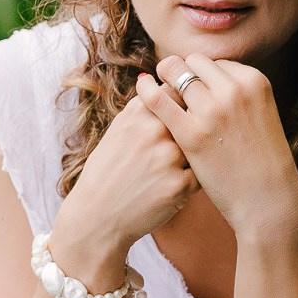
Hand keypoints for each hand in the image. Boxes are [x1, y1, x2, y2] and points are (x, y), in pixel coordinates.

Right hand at [52, 94, 200, 284]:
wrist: (97, 217)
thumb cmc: (107, 172)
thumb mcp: (117, 131)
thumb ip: (142, 106)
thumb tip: (161, 80)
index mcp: (140, 113)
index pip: (177, 93)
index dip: (181, 107)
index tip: (176, 119)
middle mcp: (155, 131)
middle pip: (193, 118)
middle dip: (189, 132)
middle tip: (172, 150)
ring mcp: (169, 158)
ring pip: (200, 146)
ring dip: (194, 156)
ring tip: (168, 171)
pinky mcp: (180, 186)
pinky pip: (200, 174)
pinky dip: (190, 180)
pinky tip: (170, 187)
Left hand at [145, 55, 297, 246]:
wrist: (267, 198)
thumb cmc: (260, 160)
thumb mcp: (259, 114)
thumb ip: (237, 94)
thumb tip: (207, 79)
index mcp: (254, 80)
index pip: (214, 62)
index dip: (201, 75)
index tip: (196, 89)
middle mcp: (234, 89)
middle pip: (193, 62)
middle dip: (181, 72)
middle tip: (173, 85)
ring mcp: (213, 110)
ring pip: (175, 74)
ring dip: (166, 81)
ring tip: (160, 92)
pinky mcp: (192, 133)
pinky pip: (158, 99)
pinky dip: (146, 90)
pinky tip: (142, 88)